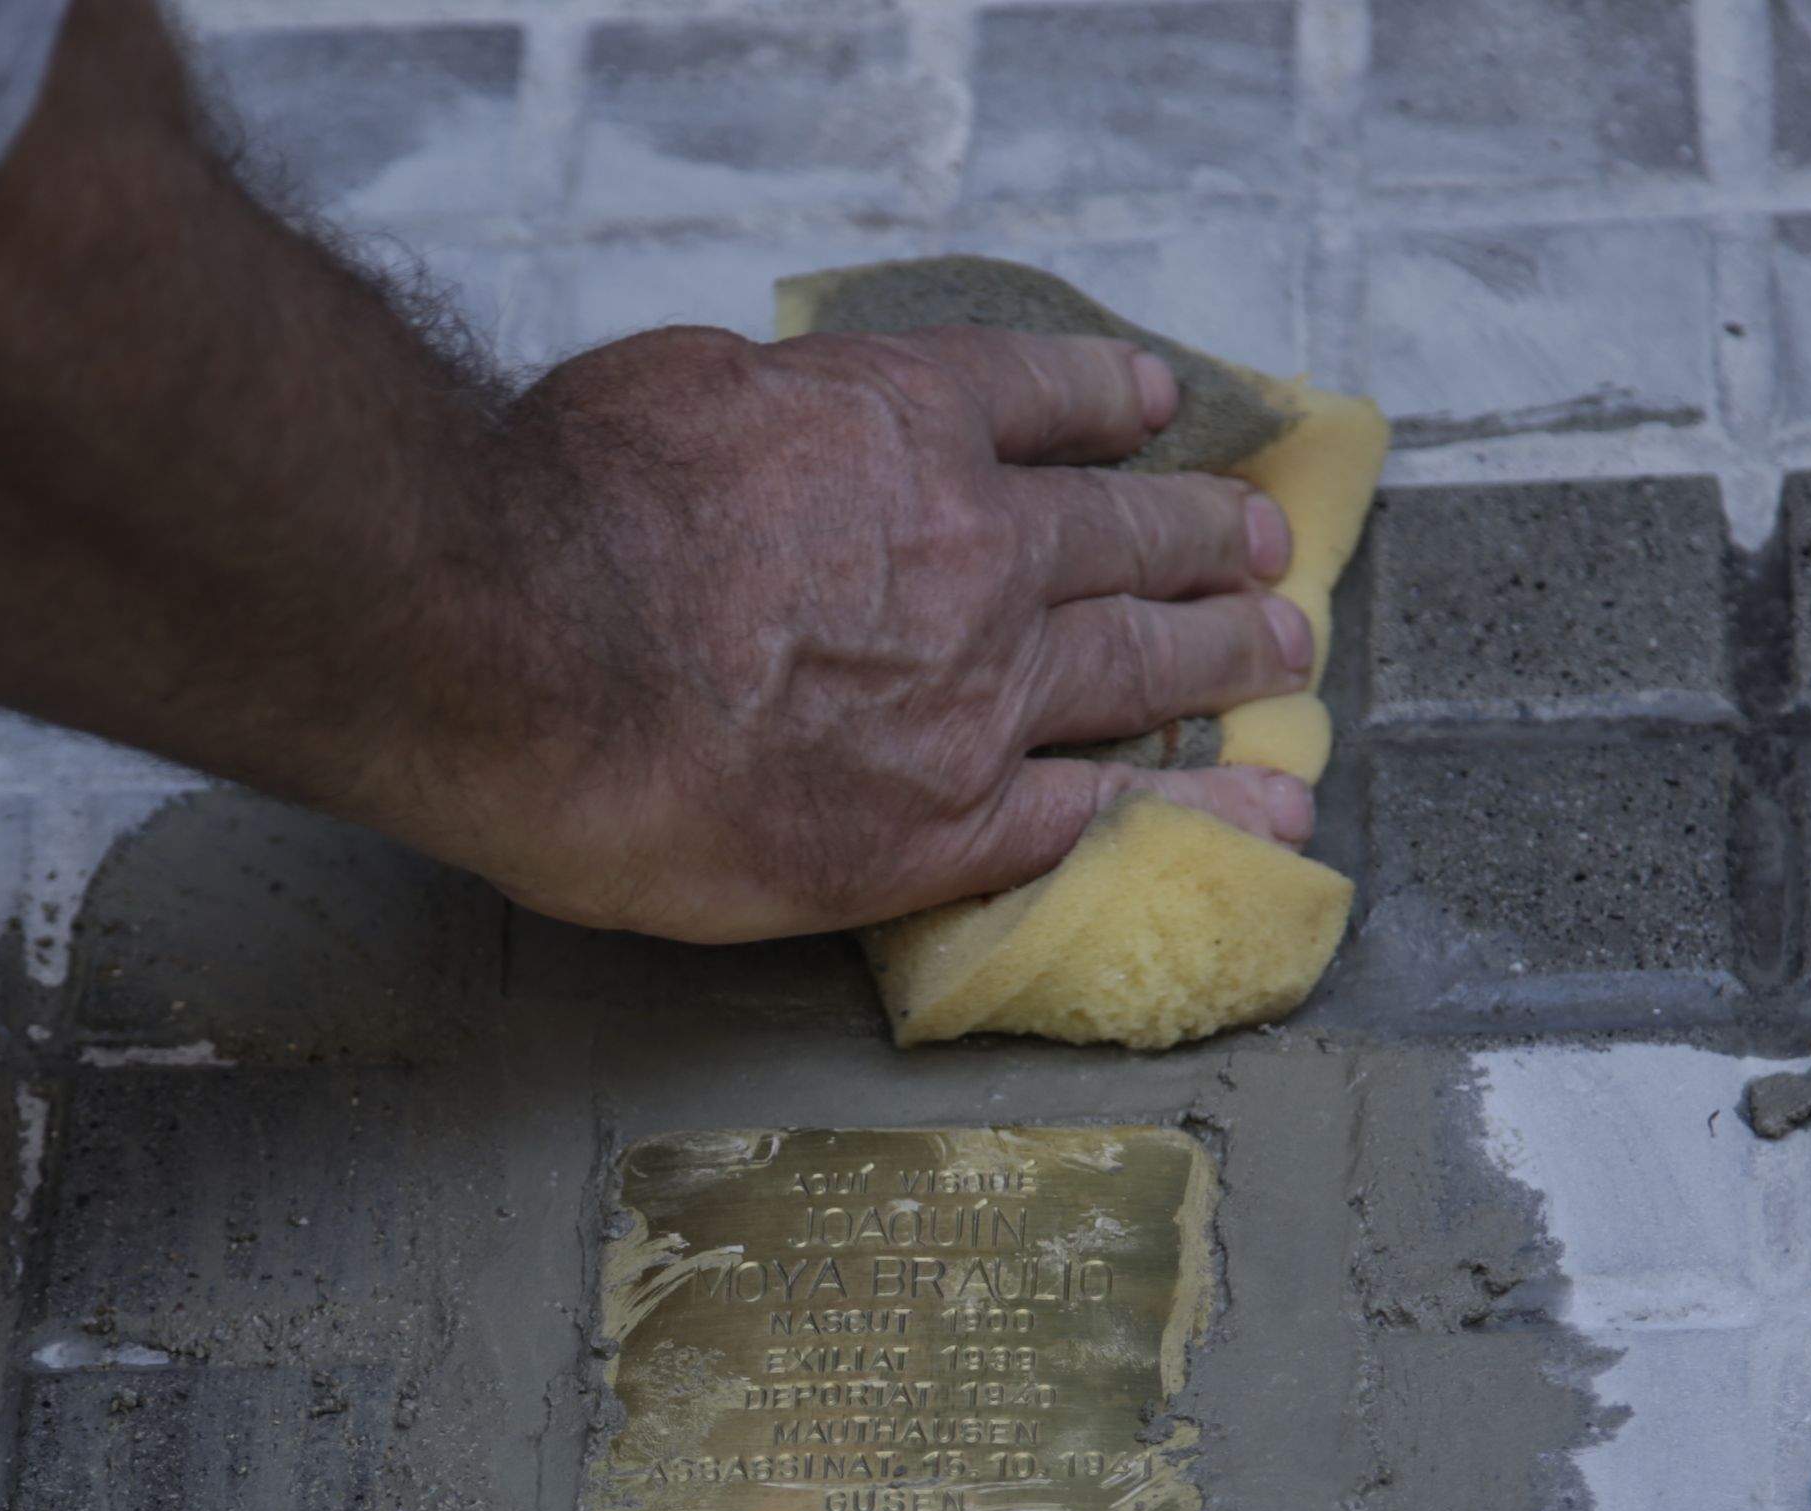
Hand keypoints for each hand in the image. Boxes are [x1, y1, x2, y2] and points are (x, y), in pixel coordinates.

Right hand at [400, 322, 1316, 941]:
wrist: (528, 650)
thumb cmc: (563, 511)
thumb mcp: (668, 387)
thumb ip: (757, 411)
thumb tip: (768, 432)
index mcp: (896, 422)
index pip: (1030, 396)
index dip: (1100, 398)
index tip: (1151, 401)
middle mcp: (972, 547)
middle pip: (1124, 533)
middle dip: (1201, 536)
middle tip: (1260, 545)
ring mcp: (980, 690)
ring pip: (1144, 664)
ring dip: (1228, 654)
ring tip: (1282, 653)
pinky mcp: (954, 823)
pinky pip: (1110, 815)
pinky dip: (1204, 812)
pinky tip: (1268, 813)